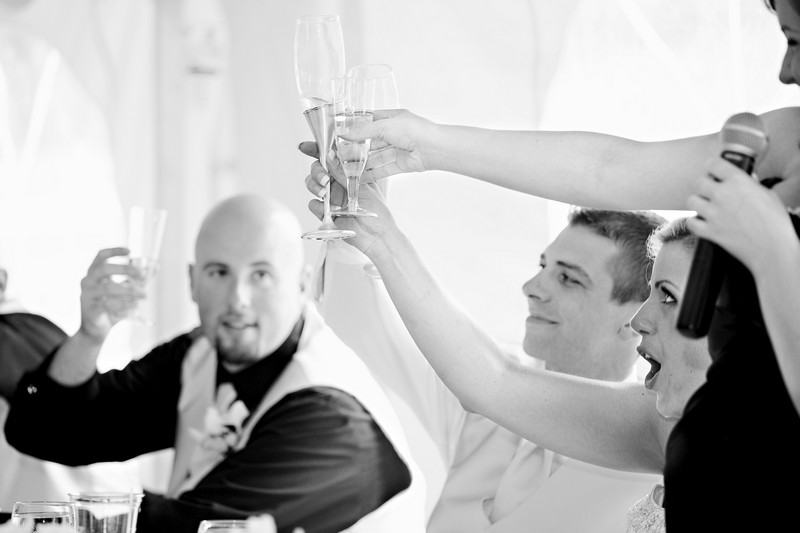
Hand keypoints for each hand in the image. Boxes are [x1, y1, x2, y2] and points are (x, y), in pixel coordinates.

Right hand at [79, 247, 145, 341]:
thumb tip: (156, 267)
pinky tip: (135, 305)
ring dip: (130, 290)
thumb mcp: (124, 291)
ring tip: (145, 295)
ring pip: (109, 288)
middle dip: (125, 269)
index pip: (100, 256)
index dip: (114, 251)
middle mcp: (87, 282)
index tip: (130, 251)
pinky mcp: (91, 310)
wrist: (95, 330)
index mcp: (93, 274)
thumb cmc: (110, 307)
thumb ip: (138, 280)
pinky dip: (124, 304)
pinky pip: (109, 304)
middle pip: (104, 269)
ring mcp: (87, 296)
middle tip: (142, 274)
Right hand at [298, 109, 432, 182]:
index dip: (352, 127)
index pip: (366, 121)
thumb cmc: (415, 130)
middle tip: (337, 153)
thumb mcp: (385, 125)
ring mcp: (395, 150)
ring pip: (372, 157)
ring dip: (358, 162)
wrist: (434, 148)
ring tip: (343, 167)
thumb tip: (345, 132)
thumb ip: (364, 131)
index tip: (337, 132)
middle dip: (353, 148)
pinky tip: (357, 177)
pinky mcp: (398, 164)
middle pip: (368, 142)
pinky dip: (369, 174)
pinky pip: (380, 170)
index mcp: (389, 119)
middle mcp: (392, 134)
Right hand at [304, 158, 398, 256]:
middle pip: (317, 169)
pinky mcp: (326, 213)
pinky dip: (317, 205)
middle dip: (317, 171)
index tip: (305, 147)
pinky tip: (326, 209)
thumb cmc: (377, 212)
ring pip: (312, 185)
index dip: (316, 150)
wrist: (376, 236)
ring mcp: (331, 198)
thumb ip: (344, 172)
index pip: (330, 157)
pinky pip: (313, 204)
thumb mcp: (362, 186)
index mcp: (349, 173)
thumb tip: (330, 156)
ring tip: (324, 192)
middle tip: (324, 178)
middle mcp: (338, 184)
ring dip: (314, 185)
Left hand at [686, 157, 795, 274]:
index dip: (711, 167)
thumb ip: (751, 185)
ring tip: (706, 207)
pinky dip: (695, 223)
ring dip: (698, 203)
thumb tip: (744, 180)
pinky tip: (702, 222)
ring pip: (691, 201)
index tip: (712, 172)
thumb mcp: (768, 195)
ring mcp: (714, 213)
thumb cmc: (775, 223)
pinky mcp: (709, 230)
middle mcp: (723, 194)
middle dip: (704, 186)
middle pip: (699, 182)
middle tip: (711, 192)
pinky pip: (690, 222)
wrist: (773, 249)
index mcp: (738, 181)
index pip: (713, 164)